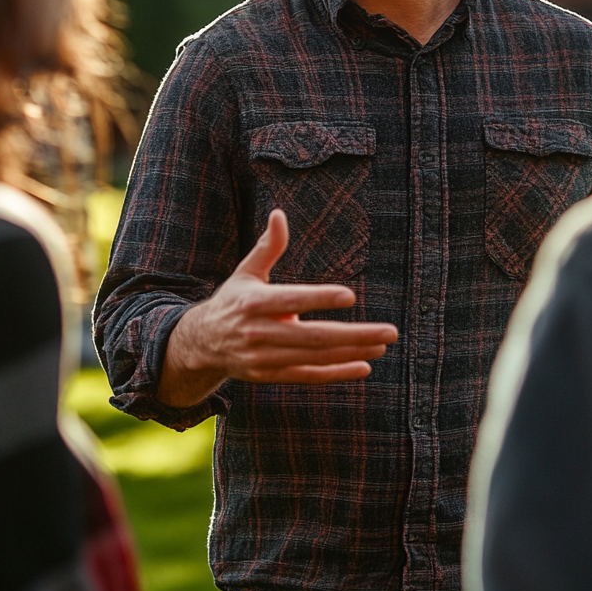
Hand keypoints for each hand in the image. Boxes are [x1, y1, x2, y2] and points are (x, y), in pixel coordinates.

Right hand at [158, 208, 397, 406]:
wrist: (202, 344)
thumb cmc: (234, 301)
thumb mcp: (246, 272)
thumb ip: (267, 247)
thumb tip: (279, 214)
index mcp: (253, 302)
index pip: (291, 299)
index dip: (320, 298)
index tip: (350, 296)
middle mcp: (259, 333)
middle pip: (313, 336)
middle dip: (355, 334)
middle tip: (389, 331)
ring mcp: (264, 358)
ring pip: (315, 358)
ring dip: (352, 352)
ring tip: (382, 345)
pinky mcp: (270, 376)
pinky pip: (308, 376)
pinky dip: (336, 373)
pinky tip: (364, 365)